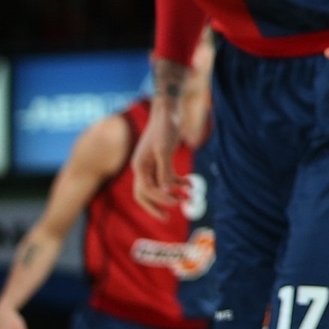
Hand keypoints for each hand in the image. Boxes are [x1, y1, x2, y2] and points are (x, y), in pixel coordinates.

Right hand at [132, 104, 186, 218]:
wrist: (168, 110)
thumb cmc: (165, 128)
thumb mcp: (165, 150)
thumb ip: (165, 171)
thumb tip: (166, 191)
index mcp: (139, 167)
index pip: (146, 191)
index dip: (160, 200)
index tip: (176, 203)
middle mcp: (142, 168)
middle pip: (145, 194)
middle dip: (157, 206)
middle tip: (168, 218)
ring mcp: (151, 164)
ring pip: (158, 187)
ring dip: (172, 193)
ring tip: (189, 198)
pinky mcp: (161, 160)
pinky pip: (166, 177)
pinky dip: (177, 182)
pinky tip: (189, 183)